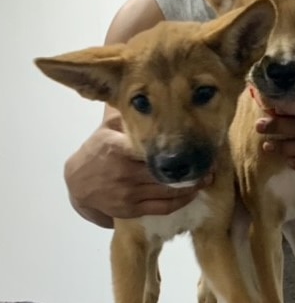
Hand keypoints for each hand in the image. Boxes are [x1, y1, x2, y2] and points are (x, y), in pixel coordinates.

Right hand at [64, 125, 211, 225]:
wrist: (78, 185)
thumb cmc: (97, 152)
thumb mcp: (106, 130)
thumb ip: (125, 115)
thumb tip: (141, 91)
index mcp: (117, 148)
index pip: (150, 147)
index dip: (176, 149)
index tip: (196, 144)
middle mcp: (123, 172)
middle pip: (164, 172)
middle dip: (189, 170)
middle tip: (209, 165)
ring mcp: (127, 193)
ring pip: (166, 191)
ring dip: (190, 187)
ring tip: (206, 179)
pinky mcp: (131, 210)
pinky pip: (162, 207)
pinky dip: (180, 202)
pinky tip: (192, 194)